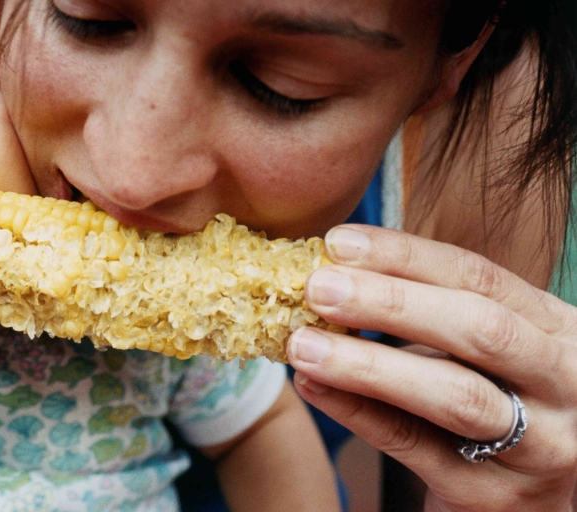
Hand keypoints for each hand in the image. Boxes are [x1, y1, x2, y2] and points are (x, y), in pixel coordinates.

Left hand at [288, 225, 576, 511]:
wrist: (529, 501)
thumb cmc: (499, 405)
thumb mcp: (488, 351)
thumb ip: (428, 315)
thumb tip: (332, 273)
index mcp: (557, 330)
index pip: (480, 277)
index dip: (405, 257)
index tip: (339, 242)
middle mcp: (563, 383)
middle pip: (479, 330)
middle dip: (390, 303)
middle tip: (318, 288)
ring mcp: (540, 445)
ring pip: (454, 395)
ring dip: (368, 364)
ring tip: (304, 345)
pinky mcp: (494, 495)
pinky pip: (415, 446)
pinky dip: (357, 412)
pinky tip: (314, 388)